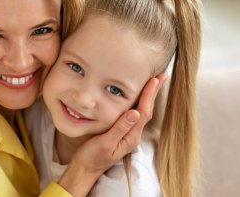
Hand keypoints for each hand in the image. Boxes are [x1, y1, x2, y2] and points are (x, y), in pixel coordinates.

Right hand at [58, 73, 166, 196]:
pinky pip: (134, 115)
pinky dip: (138, 102)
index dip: (149, 95)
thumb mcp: (105, 143)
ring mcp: (127, 134)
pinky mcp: (121, 133)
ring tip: (153, 83)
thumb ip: (119, 128)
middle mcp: (132, 135)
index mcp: (130, 137)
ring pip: (141, 112)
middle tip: (161, 76)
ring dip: (148, 96)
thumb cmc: (92, 157)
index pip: (143, 112)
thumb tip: (134, 112)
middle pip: (146, 110)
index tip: (154, 80)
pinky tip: (137, 98)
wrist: (85, 169)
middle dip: (153, 92)